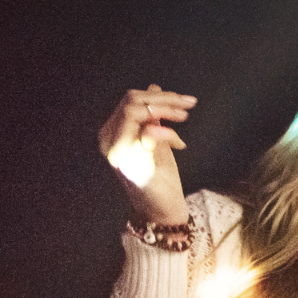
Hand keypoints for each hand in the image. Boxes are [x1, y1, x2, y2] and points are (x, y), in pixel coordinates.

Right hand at [98, 85, 195, 224]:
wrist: (162, 209)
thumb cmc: (159, 176)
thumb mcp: (155, 140)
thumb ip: (151, 116)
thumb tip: (153, 88)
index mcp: (113, 132)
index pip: (131, 100)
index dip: (158, 96)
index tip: (184, 100)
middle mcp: (109, 139)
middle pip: (132, 101)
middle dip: (164, 99)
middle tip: (188, 105)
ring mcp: (118, 151)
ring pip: (134, 111)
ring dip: (165, 110)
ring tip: (184, 118)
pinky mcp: (132, 162)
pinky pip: (145, 134)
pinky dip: (165, 132)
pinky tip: (179, 142)